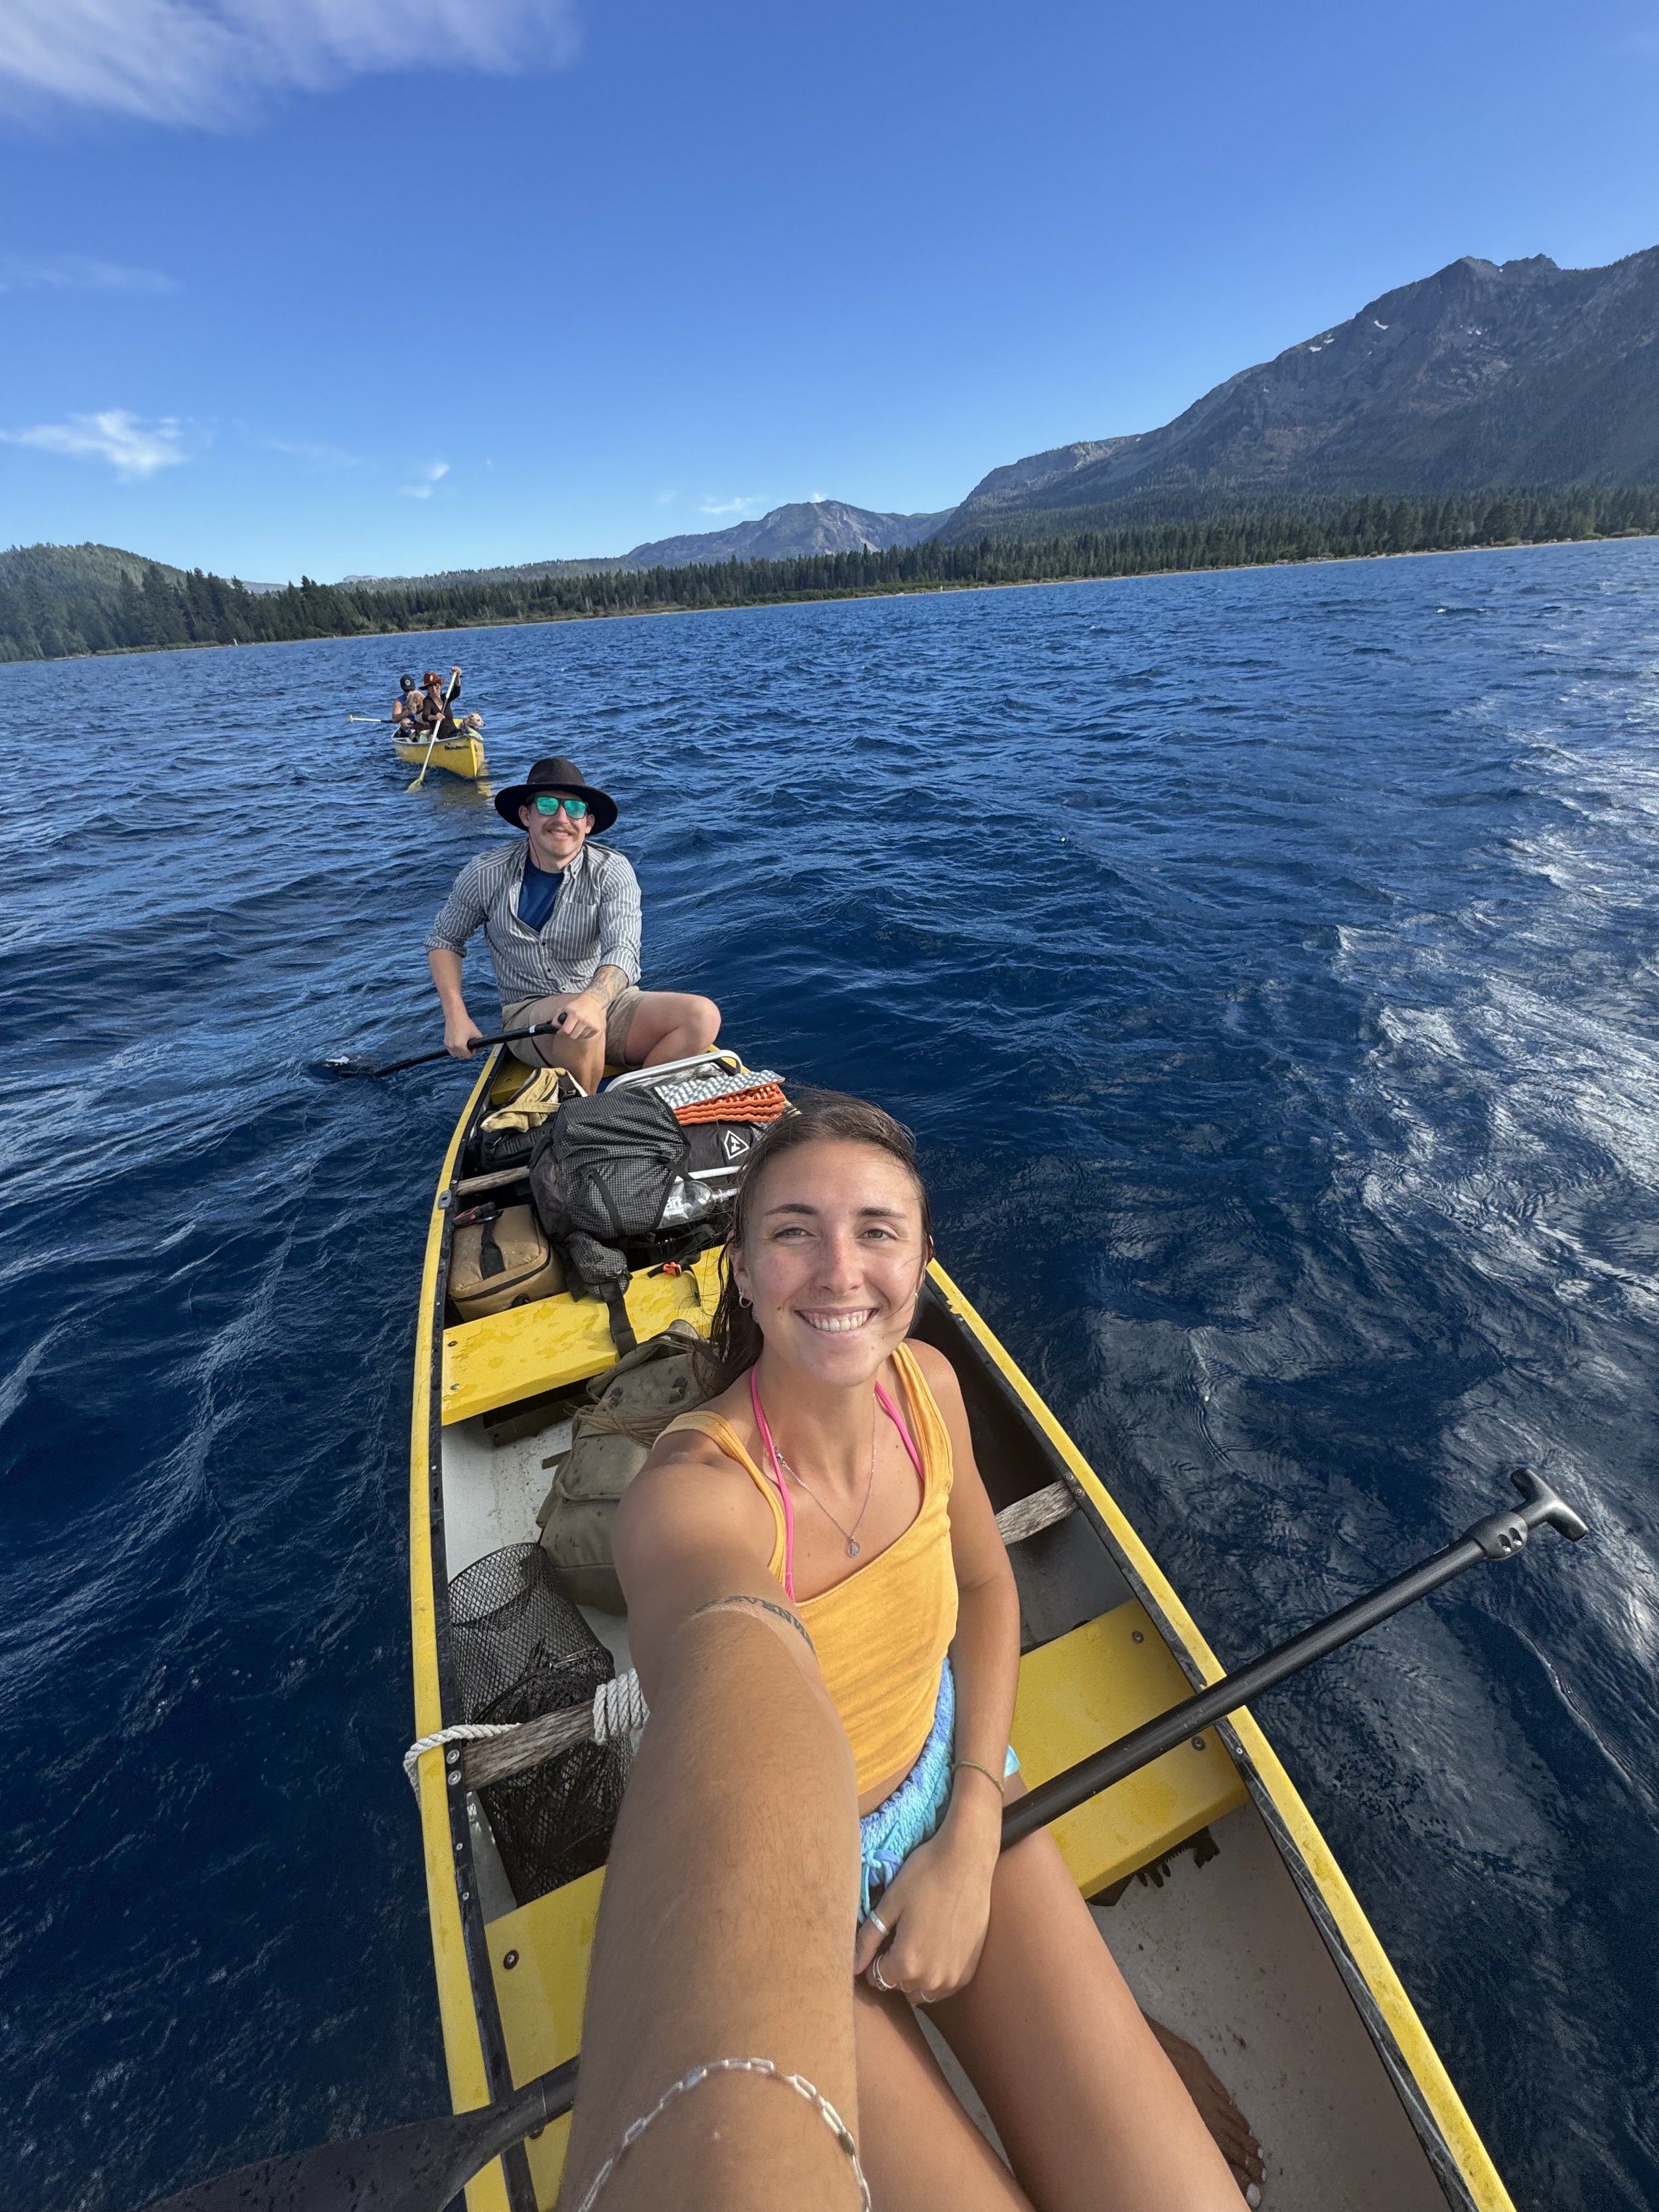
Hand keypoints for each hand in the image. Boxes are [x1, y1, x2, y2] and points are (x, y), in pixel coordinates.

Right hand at [444, 1010, 485, 1058]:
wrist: (455, 1016)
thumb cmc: (466, 1024)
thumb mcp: (476, 1033)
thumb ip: (480, 1044)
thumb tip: (480, 1050)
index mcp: (460, 1046)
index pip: (468, 1056)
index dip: (472, 1051)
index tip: (473, 1045)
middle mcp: (452, 1047)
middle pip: (462, 1056)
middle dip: (467, 1052)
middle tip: (469, 1043)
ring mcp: (448, 1045)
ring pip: (456, 1054)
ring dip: (461, 1051)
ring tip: (465, 1043)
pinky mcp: (445, 1043)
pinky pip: (452, 1050)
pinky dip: (456, 1048)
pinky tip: (460, 1042)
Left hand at [556, 987, 605, 1043]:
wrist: (592, 1002)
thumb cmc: (576, 1006)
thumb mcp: (563, 1008)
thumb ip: (556, 1018)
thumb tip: (557, 1028)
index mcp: (575, 1014)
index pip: (566, 1031)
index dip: (561, 1032)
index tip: (561, 1030)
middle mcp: (584, 1019)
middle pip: (572, 1036)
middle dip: (568, 1034)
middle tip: (569, 1029)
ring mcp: (591, 1025)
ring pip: (579, 1037)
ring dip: (576, 1034)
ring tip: (576, 1027)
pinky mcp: (597, 1028)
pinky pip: (586, 1037)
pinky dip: (583, 1034)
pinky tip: (583, 1027)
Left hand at [852, 1804, 999, 2005]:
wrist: (968, 1860)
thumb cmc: (925, 1875)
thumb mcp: (890, 1903)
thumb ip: (868, 1939)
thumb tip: (853, 1966)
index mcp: (907, 1963)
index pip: (877, 1978)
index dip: (875, 1958)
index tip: (883, 1936)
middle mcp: (932, 1979)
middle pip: (900, 1986)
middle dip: (894, 1967)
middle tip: (900, 1935)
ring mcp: (954, 1978)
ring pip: (922, 1990)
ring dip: (915, 1974)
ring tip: (918, 1940)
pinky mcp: (969, 1971)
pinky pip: (943, 1986)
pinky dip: (936, 1973)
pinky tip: (937, 1944)